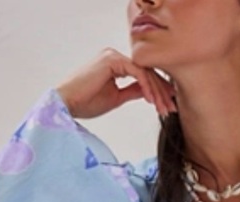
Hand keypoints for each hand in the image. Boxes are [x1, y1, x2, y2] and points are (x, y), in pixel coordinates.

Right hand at [55, 48, 176, 118]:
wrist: (68, 104)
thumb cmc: (86, 102)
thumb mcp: (117, 98)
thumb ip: (133, 91)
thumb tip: (148, 92)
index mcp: (116, 64)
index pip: (144, 75)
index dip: (159, 90)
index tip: (168, 104)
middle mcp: (115, 56)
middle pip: (147, 72)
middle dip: (162, 92)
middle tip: (171, 107)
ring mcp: (113, 55)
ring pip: (145, 73)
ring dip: (157, 92)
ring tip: (164, 108)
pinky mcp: (112, 60)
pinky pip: (137, 73)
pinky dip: (147, 87)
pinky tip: (153, 100)